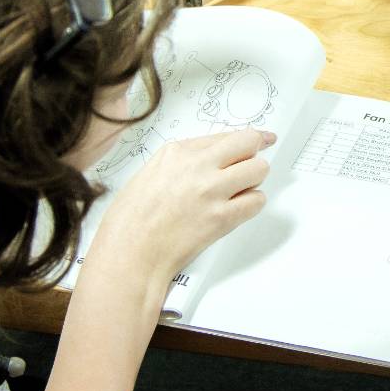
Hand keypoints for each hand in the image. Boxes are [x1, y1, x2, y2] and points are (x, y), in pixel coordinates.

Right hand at [88, 129, 273, 295]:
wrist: (129, 255)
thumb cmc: (130, 223)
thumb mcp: (149, 176)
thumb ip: (180, 163)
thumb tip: (209, 160)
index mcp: (176, 152)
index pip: (223, 135)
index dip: (246, 138)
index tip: (260, 138)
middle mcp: (196, 166)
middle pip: (248, 143)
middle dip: (254, 153)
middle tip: (251, 165)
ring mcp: (211, 190)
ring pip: (258, 169)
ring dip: (254, 180)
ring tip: (240, 192)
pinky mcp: (221, 217)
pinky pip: (256, 201)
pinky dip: (252, 205)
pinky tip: (237, 210)